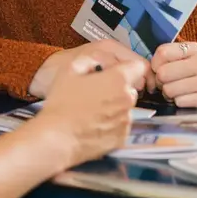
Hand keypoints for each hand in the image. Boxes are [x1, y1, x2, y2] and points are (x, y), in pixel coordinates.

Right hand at [32, 56, 146, 167]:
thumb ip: (91, 59)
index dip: (127, 66)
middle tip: (96, 90)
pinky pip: (121, 124)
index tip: (116, 70)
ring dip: (114, 105)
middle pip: (130, 87)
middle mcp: (126, 100)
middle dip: (117, 86)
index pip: (138, 66)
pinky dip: (112, 122)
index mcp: (117, 80)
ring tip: (92, 108)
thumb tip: (99, 61)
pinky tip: (94, 122)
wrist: (58, 137)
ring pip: (125, 106)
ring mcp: (125, 121)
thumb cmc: (62, 104)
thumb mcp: (70, 69)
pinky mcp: (122, 138)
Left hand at [150, 42, 196, 108]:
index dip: (155, 64)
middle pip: (163, 72)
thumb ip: (167, 58)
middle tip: (167, 84)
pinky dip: (179, 103)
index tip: (158, 70)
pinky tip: (186, 100)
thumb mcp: (184, 60)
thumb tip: (150, 68)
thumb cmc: (194, 76)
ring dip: (169, 94)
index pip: (163, 52)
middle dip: (161, 82)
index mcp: (195, 49)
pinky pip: (179, 102)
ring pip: (170, 89)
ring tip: (177, 92)